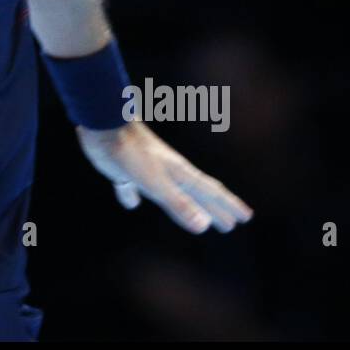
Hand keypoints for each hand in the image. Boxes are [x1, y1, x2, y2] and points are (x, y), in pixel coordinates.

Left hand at [76, 121, 253, 233]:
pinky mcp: (125, 169)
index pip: (209, 193)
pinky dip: (132, 195)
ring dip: (183, 206)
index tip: (246, 217)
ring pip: (170, 193)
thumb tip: (202, 226)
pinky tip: (131, 201)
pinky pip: (132, 186)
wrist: (103, 123)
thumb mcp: (156, 183)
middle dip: (214, 210)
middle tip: (230, 225)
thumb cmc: (131, 152)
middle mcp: (167, 172)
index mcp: (179, 174)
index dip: (227, 206)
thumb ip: (178, 203)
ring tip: (191, 217)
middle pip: (196, 195)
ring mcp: (146, 170)